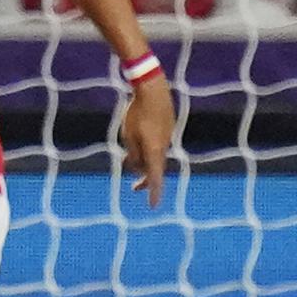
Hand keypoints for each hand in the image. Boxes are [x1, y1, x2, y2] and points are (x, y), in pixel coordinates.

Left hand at [121, 77, 174, 207]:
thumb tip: (137, 166)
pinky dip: (149, 149)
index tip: (153, 206)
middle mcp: (164, 145)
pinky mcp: (168, 128)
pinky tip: (138, 138)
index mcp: (154, 150)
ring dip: (144, 160)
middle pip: (155, 168)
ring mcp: (168, 136)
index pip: (155, 177)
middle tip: (134, 188)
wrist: (153, 90)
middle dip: (144, 178)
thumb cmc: (137, 114)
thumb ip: (133, 155)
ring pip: (156, 156)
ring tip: (127, 155)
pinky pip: (159, 144)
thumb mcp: (128, 137)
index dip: (154, 192)